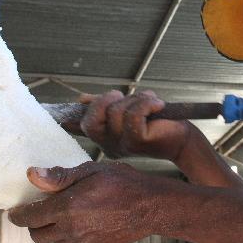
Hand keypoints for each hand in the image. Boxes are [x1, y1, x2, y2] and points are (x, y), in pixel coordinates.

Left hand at [8, 162, 159, 242]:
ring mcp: (84, 240)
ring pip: (55, 240)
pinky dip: (69, 231)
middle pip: (38, 236)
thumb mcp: (90, 170)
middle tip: (35, 210)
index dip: (18, 215)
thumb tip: (31, 175)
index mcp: (66, 209)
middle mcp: (72, 229)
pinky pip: (74, 241)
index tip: (14, 210)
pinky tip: (81, 216)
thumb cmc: (122, 182)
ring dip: (51, 229)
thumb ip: (59, 176)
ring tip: (59, 211)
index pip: (29, 218)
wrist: (152, 207)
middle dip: (32, 224)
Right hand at [67, 90, 196, 161]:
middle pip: (91, 120)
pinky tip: (158, 104)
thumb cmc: (154, 122)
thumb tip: (81, 100)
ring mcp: (122, 146)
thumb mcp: (127, 110)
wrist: (180, 137)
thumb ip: (105, 106)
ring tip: (149, 102)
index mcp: (104, 139)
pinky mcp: (138, 141)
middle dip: (105, 100)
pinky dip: (146, 103)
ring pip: (116, 112)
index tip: (61, 111)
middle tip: (121, 95)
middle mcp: (109, 146)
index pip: (81, 128)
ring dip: (134, 99)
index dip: (68, 119)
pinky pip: (133, 115)